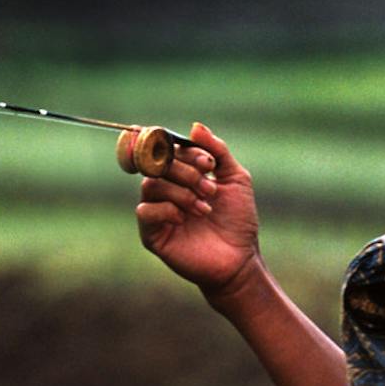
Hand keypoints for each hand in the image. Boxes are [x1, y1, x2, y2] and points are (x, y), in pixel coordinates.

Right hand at [135, 123, 260, 295]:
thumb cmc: (238, 220)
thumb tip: (195, 126)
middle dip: (186, 172)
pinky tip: (184, 218)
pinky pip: (144, 211)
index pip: (171, 150)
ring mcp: (158, 211)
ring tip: (204, 207)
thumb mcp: (235, 179)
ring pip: (151, 185)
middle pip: (158, 165)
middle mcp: (167, 190)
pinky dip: (165, 209)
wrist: (240, 259)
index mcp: (183, 175)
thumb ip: (217, 150)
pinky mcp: (152, 234)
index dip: (187, 152)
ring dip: (180, 192)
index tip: (209, 164)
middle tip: (210, 188)